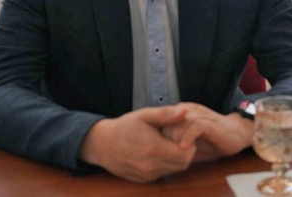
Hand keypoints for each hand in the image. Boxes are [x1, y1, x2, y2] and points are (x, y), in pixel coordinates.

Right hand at [78, 106, 195, 182]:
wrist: (101, 144)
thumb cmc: (124, 127)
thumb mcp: (145, 115)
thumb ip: (166, 114)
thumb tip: (185, 111)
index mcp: (153, 149)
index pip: (186, 155)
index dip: (189, 144)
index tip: (182, 134)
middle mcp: (151, 166)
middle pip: (182, 164)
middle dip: (185, 152)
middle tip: (177, 138)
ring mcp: (146, 175)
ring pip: (173, 170)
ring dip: (175, 159)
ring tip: (166, 144)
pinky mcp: (143, 179)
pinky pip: (162, 174)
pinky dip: (165, 164)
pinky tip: (157, 152)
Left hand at [162, 102, 253, 162]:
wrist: (236, 134)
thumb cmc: (210, 140)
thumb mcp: (188, 141)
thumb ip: (172, 142)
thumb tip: (154, 153)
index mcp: (182, 113)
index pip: (160, 119)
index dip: (155, 134)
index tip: (153, 149)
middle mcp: (189, 111)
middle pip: (167, 121)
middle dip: (163, 138)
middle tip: (164, 153)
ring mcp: (200, 116)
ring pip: (179, 123)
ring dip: (174, 139)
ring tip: (172, 153)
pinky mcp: (210, 123)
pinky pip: (196, 126)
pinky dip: (188, 137)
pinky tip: (184, 148)